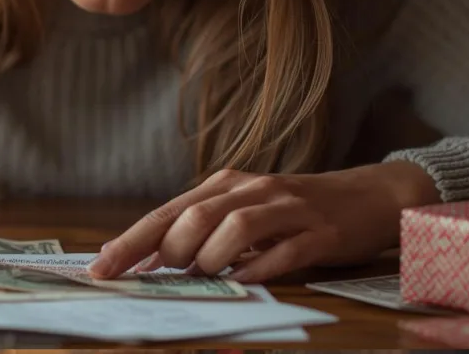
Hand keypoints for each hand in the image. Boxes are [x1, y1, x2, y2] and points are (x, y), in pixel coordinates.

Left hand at [88, 161, 438, 282]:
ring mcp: (288, 208)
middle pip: (197, 214)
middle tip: (166, 274)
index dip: (131, 241)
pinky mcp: (320, 231)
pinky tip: (243, 283)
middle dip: (170, 249)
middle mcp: (252, 189)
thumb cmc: (295, 211)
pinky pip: (285, 250)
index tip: (101, 267)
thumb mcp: (245, 213)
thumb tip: (151, 263)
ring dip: (211, 255)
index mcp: (226, 185)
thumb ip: (202, 233)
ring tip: (203, 275)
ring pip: (237, 225)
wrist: (367, 196)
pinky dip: (259, 269)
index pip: (168, 213)